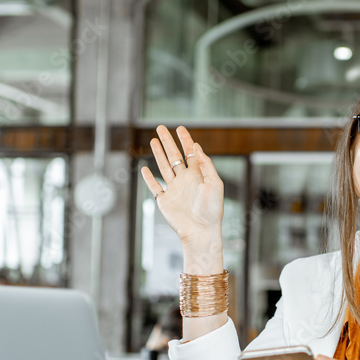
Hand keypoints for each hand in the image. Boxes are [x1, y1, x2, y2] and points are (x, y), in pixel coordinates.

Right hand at [140, 125, 222, 246]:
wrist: (201, 231)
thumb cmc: (211, 210)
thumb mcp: (215, 183)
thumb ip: (206, 164)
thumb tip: (196, 146)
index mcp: (198, 175)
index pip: (190, 153)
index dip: (185, 140)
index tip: (180, 128)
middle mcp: (185, 180)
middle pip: (174, 156)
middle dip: (168, 142)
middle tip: (160, 128)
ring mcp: (174, 189)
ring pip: (163, 167)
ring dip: (158, 154)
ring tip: (153, 140)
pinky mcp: (164, 201)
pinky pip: (154, 187)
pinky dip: (148, 178)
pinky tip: (145, 168)